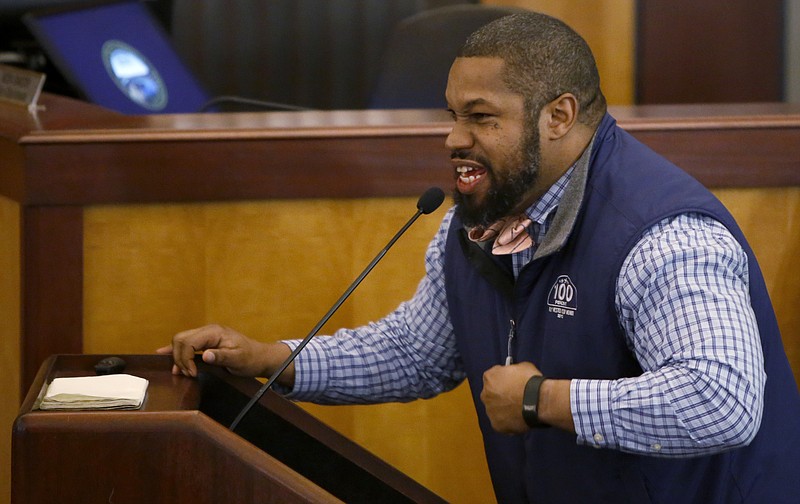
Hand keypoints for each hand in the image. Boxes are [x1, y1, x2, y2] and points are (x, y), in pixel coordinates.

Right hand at [156, 324, 291, 383]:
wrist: (259, 357)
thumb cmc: (250, 358)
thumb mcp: (238, 359)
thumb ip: (221, 357)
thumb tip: (205, 355)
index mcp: (214, 332)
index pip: (188, 341)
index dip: (185, 359)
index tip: (192, 373)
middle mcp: (208, 330)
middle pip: (180, 339)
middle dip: (179, 358)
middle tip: (188, 374)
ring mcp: (206, 335)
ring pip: (181, 341)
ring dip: (178, 356)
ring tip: (182, 372)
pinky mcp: (205, 341)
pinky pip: (186, 343)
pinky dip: (176, 350)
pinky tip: (163, 354)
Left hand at [481, 362, 539, 433]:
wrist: (538, 401)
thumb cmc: (531, 383)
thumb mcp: (522, 366)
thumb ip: (512, 370)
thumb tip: (515, 374)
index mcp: (489, 377)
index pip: (492, 377)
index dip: (503, 380)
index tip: (510, 383)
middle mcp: (485, 394)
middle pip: (491, 394)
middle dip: (500, 396)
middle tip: (514, 397)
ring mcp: (490, 411)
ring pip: (495, 410)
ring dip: (503, 409)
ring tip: (518, 410)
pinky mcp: (496, 425)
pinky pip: (501, 423)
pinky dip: (508, 422)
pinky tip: (519, 419)